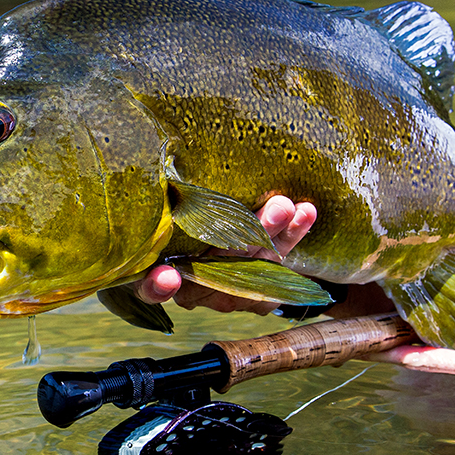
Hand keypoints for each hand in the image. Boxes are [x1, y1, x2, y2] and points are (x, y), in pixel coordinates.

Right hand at [136, 196, 316, 313]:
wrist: (219, 243)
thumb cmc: (180, 219)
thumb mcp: (167, 209)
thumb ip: (169, 200)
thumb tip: (180, 157)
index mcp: (155, 271)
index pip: (149, 288)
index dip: (157, 285)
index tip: (167, 277)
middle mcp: (189, 289)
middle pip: (214, 269)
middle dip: (247, 238)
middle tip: (276, 209)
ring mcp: (223, 296)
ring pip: (250, 269)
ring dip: (275, 236)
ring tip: (290, 206)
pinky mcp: (254, 297)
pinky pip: (277, 270)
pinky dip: (291, 238)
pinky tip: (305, 215)